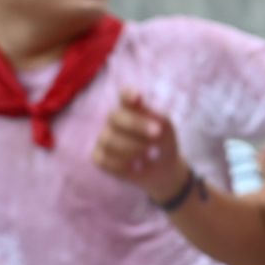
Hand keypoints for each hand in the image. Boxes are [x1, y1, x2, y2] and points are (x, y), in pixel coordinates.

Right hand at [91, 89, 187, 203]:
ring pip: (109, 140)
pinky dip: (123, 164)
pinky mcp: (98, 156)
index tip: (138, 97)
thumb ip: (155, 117)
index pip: (124, 95)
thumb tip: (143, 113)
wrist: (162, 169)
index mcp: (131, 108)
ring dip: (133, 148)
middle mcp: (114, 120)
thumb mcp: (165, 129)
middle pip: (115, 116)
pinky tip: (137, 166)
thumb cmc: (163, 142)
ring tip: (150, 154)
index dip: (128, 94)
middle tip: (157, 133)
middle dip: (137, 125)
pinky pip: (104, 159)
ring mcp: (104, 137)